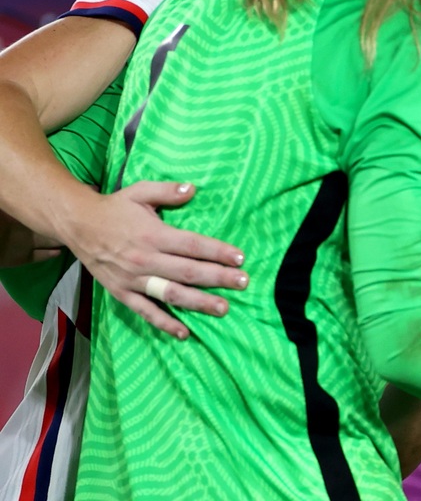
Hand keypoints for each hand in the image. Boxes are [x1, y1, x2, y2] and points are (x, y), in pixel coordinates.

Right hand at [62, 181, 247, 338]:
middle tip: (243, 283)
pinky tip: (184, 332)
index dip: (217, 252)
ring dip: (198, 303)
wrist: (77, 225)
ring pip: (171, 294)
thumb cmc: (114, 208)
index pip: (192, 245)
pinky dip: (164, 323)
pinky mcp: (122, 292)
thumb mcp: (140, 191)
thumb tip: (193, 189)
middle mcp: (145, 259)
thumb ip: (168, 191)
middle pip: (187, 271)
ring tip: (223, 308)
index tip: (240, 258)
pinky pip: (145, 311)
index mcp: (153, 235)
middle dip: (218, 278)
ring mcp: (133, 279)